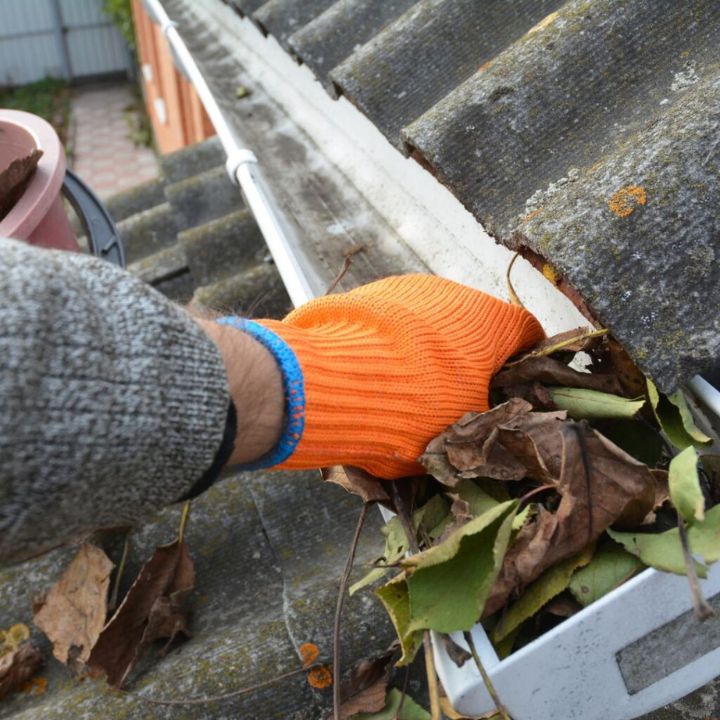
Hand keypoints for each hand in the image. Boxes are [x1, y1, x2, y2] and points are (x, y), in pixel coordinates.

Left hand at [220, 275, 543, 478]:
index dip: (526, 362)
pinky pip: (395, 320)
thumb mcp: (463, 432)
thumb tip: (492, 425)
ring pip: (433, 321)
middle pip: (477, 327)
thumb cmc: (414, 409)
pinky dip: (395, 343)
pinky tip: (376, 372)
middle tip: (458, 398)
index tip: (515, 387)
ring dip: (431, 350)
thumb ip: (487, 422)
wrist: (330, 382)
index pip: (528, 332)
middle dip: (473, 359)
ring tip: (408, 389)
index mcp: (491, 322)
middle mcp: (454, 293)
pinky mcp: (368, 293)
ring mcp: (408, 288)